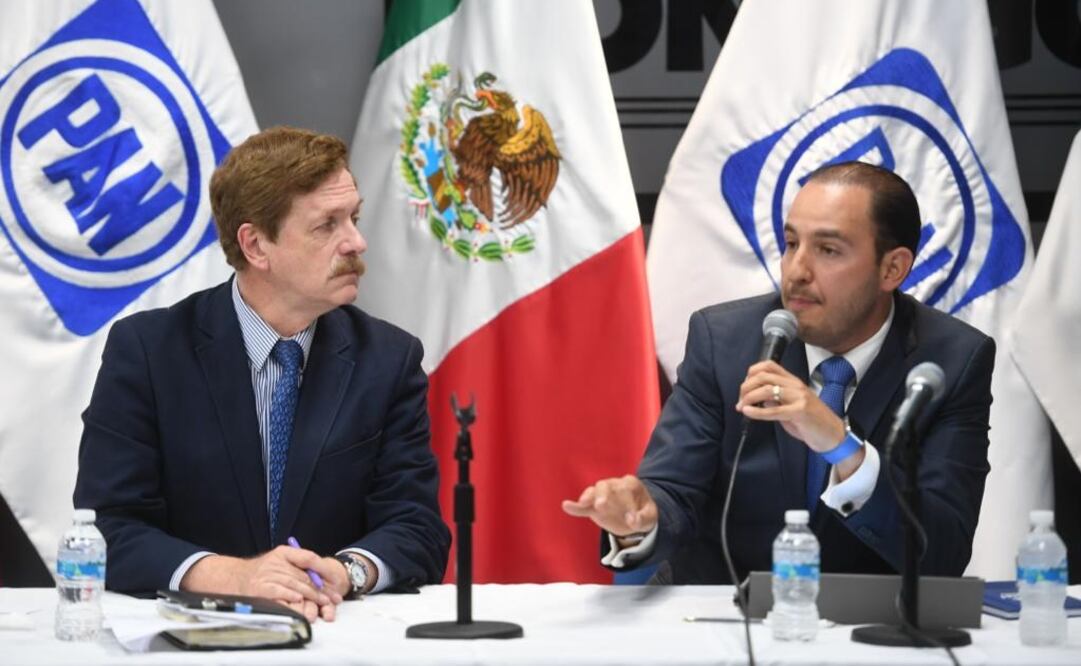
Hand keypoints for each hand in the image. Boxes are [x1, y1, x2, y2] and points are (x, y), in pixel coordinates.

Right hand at [181, 546, 343, 621]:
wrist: (232, 578)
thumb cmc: (260, 573)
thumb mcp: (277, 562)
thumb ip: (296, 567)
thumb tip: (321, 579)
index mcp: (283, 553)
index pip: (308, 557)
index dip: (323, 569)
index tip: (334, 579)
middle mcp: (275, 561)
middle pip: (305, 575)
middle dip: (322, 589)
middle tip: (334, 598)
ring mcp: (267, 575)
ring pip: (295, 585)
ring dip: (311, 596)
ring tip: (324, 603)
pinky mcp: (260, 588)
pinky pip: (279, 592)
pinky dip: (290, 596)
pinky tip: (300, 601)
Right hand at [562, 475, 657, 537]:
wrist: (636, 519)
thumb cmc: (644, 514)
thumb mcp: (650, 517)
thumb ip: (642, 519)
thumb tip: (632, 521)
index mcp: (631, 484)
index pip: (626, 487)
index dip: (628, 501)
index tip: (632, 518)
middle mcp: (614, 485)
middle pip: (605, 485)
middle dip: (602, 494)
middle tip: (600, 505)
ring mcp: (602, 495)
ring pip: (593, 491)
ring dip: (589, 497)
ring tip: (584, 504)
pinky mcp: (593, 506)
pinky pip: (584, 505)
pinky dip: (576, 506)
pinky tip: (566, 506)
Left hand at [735, 360, 846, 449]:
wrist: (834, 435)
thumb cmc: (812, 422)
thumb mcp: (791, 407)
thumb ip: (775, 400)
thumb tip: (757, 399)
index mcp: (793, 381)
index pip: (769, 365)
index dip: (751, 373)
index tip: (744, 387)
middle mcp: (796, 386)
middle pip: (764, 376)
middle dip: (746, 387)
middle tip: (740, 400)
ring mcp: (799, 397)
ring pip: (767, 389)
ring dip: (748, 398)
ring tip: (741, 407)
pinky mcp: (800, 412)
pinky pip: (774, 410)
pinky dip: (757, 411)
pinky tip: (748, 412)